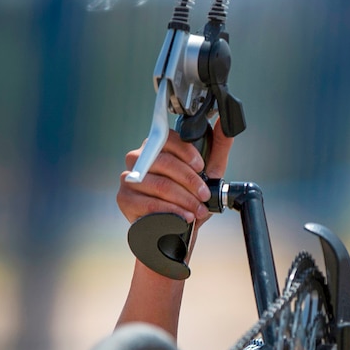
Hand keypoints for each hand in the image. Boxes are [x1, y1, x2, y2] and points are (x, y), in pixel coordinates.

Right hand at [117, 118, 234, 224]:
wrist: (179, 226)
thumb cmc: (192, 195)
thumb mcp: (210, 170)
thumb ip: (218, 146)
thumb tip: (225, 122)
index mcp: (157, 146)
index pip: (168, 138)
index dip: (187, 153)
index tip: (201, 168)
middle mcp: (138, 158)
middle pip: (166, 163)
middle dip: (191, 182)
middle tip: (204, 195)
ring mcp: (129, 178)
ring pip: (160, 185)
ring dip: (185, 200)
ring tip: (197, 210)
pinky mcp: (124, 199)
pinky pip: (150, 204)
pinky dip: (172, 211)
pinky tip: (183, 217)